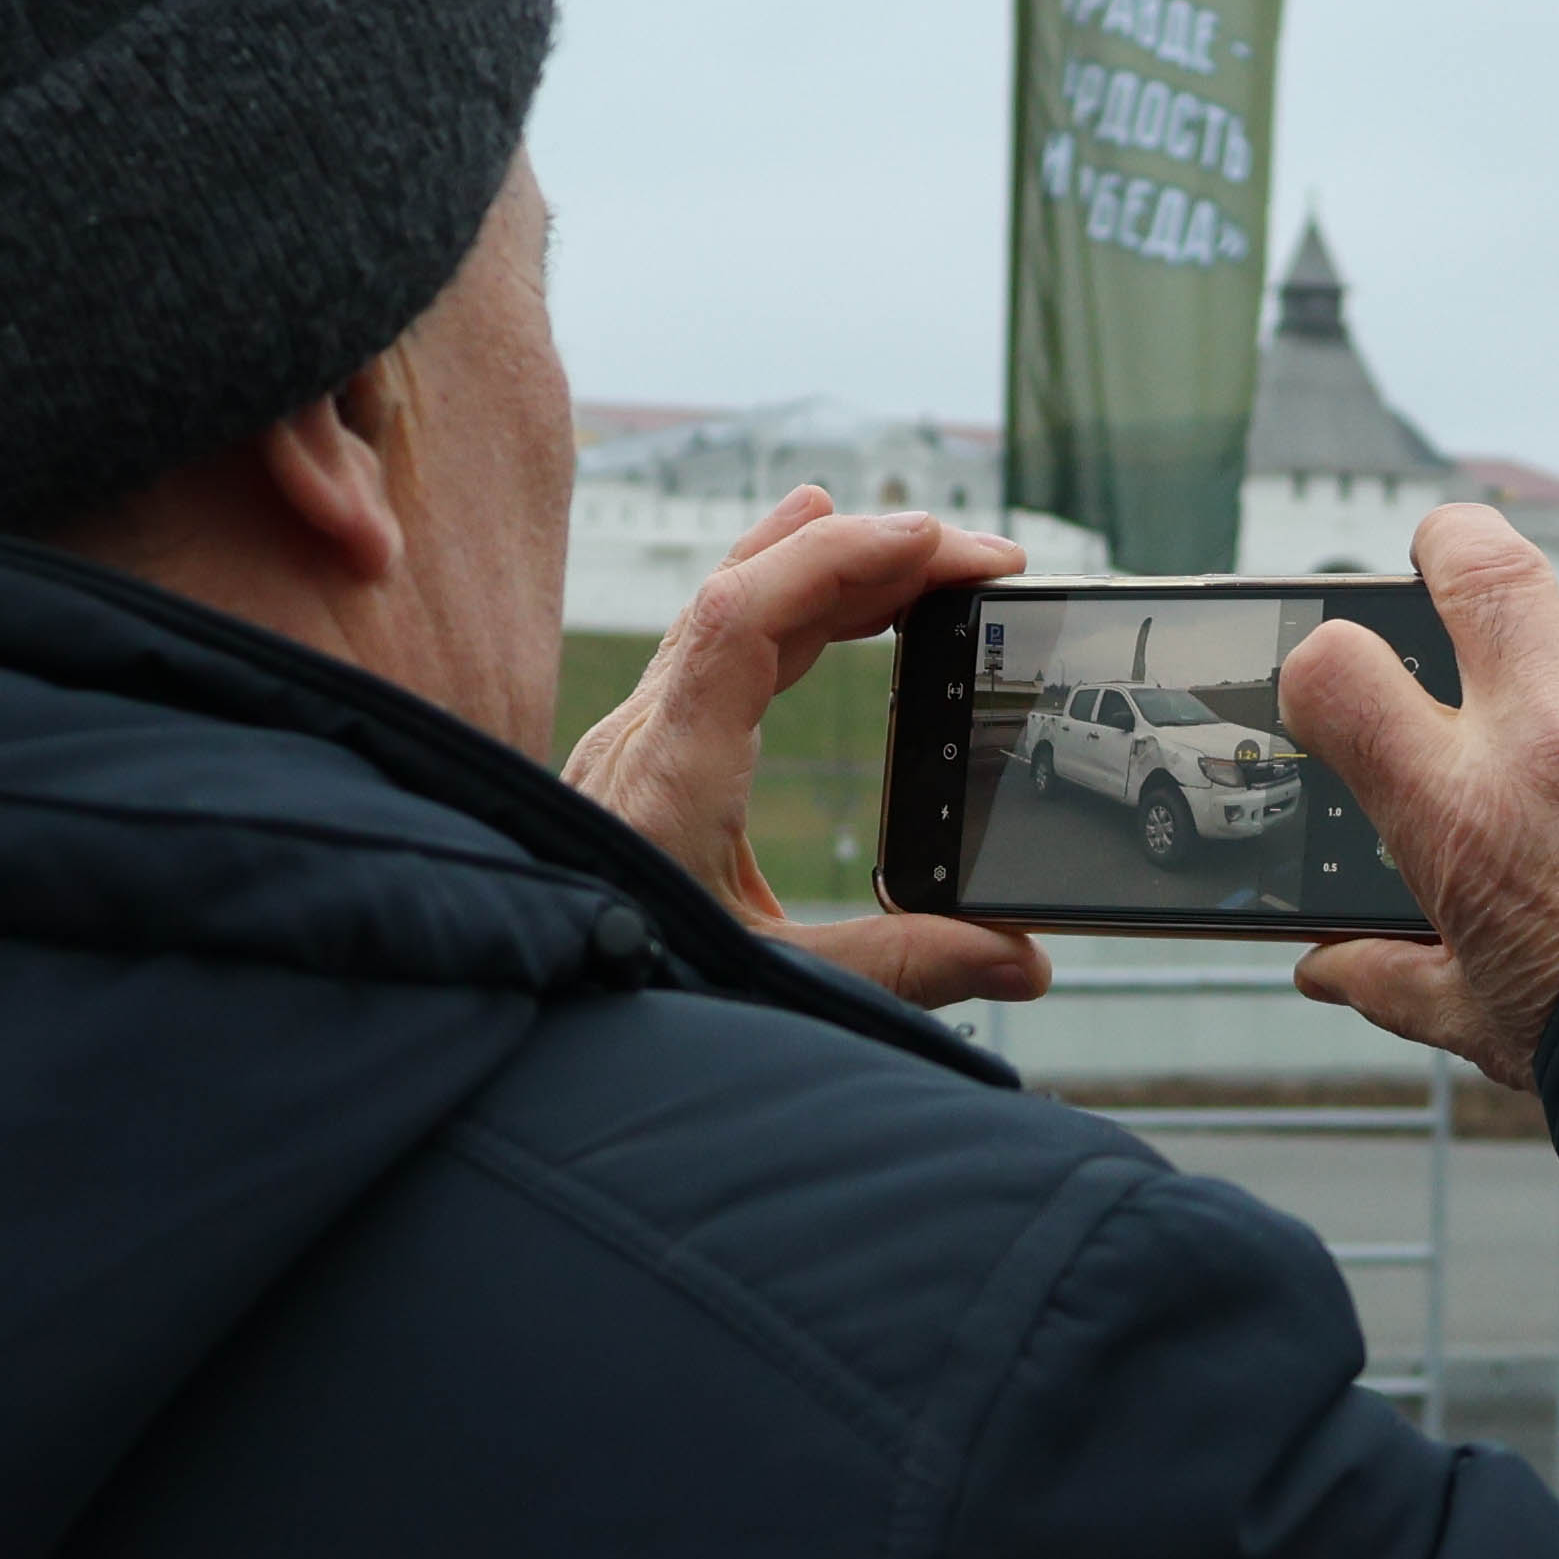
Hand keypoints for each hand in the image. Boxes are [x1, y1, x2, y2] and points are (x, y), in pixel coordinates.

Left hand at [561, 490, 1051, 1014]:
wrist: (537, 1013)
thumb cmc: (629, 1003)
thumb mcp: (775, 988)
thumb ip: (902, 967)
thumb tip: (1021, 959)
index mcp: (670, 774)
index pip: (742, 615)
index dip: (837, 558)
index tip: (934, 544)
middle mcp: (646, 735)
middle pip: (751, 592)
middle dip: (873, 556)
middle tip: (983, 563)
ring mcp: (640, 738)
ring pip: (734, 610)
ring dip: (836, 573)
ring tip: (932, 560)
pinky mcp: (647, 756)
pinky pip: (720, 645)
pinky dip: (793, 606)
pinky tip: (836, 598)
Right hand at [1278, 504, 1558, 1089]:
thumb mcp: (1474, 1015)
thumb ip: (1388, 977)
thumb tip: (1322, 968)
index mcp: (1457, 809)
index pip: (1338, 671)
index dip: (1330, 658)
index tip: (1352, 672)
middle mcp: (1548, 736)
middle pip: (1476, 564)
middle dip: (1454, 545)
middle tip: (1453, 556)